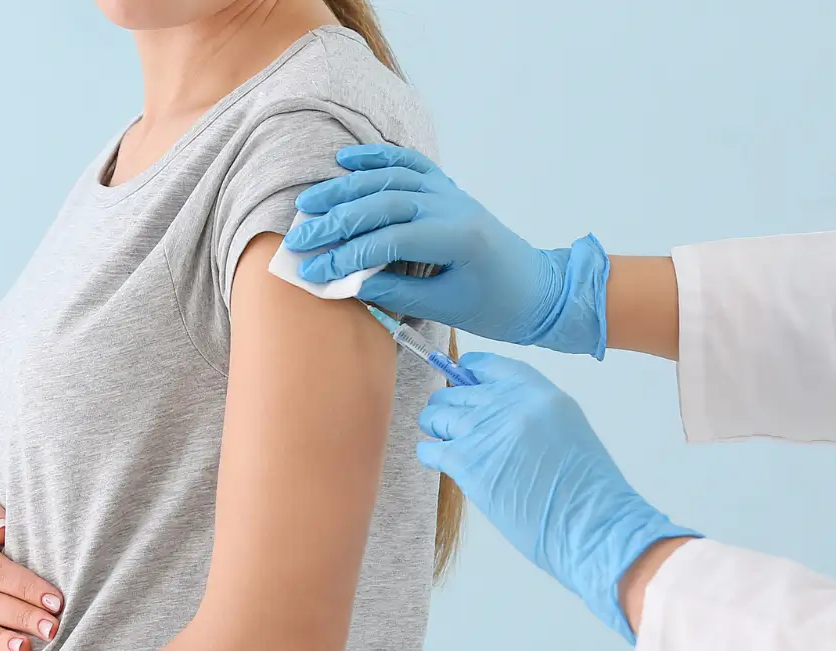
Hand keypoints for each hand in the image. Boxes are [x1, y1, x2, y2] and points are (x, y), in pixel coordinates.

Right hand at [284, 144, 608, 357]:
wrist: (537, 289)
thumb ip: (396, 289)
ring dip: (345, 188)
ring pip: (389, 178)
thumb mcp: (445, 307)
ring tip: (308, 203)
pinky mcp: (446, 190)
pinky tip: (346, 160)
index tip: (313, 273)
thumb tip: (349, 280)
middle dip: (335, 221)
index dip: (346, 256)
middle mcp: (451, 206)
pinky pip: (409, 164)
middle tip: (298, 238)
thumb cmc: (495, 306)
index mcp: (456, 237)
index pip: (388, 239)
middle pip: (382, 202)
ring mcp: (449, 193)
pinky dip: (376, 159)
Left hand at [415, 353, 697, 640]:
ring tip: (446, 445)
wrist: (590, 522)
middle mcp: (508, 404)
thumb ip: (530, 414)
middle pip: (456, 391)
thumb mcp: (566, 430)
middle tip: (452, 425)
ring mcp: (484, 431)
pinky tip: (441, 463)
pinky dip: (430, 455)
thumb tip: (491, 412)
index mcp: (538, 392)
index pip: (490, 366)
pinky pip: (430, 449)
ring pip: (436, 415)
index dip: (469, 371)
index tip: (461, 376)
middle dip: (449, 407)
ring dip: (437, 429)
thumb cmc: (585, 489)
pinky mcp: (466, 462)